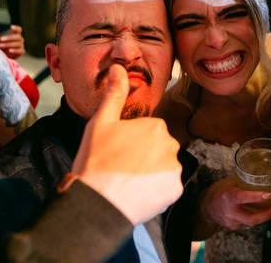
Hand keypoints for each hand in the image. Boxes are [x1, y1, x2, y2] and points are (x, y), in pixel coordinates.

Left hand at [0, 24, 25, 58]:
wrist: (2, 58)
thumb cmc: (0, 48)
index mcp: (15, 35)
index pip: (19, 30)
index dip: (16, 28)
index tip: (11, 27)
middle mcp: (19, 40)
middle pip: (18, 36)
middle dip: (9, 38)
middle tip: (1, 39)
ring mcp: (21, 46)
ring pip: (18, 43)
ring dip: (8, 44)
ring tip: (0, 45)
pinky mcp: (21, 52)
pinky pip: (20, 50)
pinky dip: (15, 50)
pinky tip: (9, 50)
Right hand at [73, 65, 183, 224]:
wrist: (97, 202)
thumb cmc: (95, 162)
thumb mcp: (100, 123)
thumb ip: (114, 94)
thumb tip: (119, 68)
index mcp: (155, 126)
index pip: (147, 133)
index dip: (130, 144)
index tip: (117, 153)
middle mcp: (171, 144)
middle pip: (158, 149)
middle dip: (143, 157)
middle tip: (120, 168)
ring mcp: (174, 168)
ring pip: (163, 168)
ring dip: (150, 174)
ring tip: (127, 182)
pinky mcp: (175, 190)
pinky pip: (166, 188)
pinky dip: (155, 191)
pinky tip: (137, 192)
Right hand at [200, 176, 270, 231]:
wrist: (205, 209)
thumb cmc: (217, 192)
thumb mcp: (228, 182)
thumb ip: (243, 179)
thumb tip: (260, 170)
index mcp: (228, 197)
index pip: (243, 197)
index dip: (258, 197)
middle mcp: (231, 212)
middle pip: (252, 219)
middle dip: (269, 213)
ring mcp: (233, 222)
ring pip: (253, 222)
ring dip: (268, 214)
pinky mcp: (236, 227)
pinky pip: (251, 222)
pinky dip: (260, 216)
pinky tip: (267, 210)